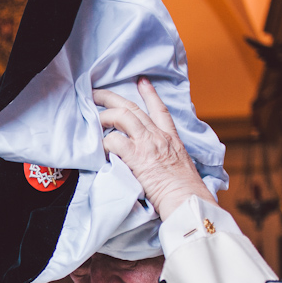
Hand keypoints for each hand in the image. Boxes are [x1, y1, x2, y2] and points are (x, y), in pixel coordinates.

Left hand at [94, 77, 214, 217]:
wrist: (189, 201)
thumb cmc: (187, 192)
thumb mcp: (181, 168)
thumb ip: (167, 159)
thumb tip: (154, 163)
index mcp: (172, 139)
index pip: (160, 110)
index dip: (149, 93)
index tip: (141, 81)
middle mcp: (159, 137)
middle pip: (133, 108)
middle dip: (112, 97)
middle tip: (97, 93)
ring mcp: (147, 144)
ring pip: (122, 116)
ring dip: (104, 116)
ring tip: (92, 119)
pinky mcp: (137, 156)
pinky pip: (114, 141)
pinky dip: (103, 143)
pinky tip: (98, 150)